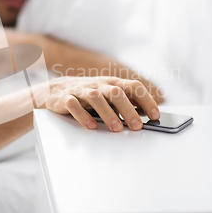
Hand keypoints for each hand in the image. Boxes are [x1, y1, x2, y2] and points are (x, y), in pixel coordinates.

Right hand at [45, 76, 159, 131]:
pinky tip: (91, 126)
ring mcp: (81, 91)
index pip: (133, 87)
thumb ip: (125, 103)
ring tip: (117, 129)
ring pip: (96, 98)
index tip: (155, 115)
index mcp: (112, 83)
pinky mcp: (65, 99)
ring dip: (108, 113)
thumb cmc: (87, 95)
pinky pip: (74, 105)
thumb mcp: (108, 96)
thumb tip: (146, 116)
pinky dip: (83, 115)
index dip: (146, 100)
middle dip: (128, 110)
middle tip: (137, 126)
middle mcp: (98, 85)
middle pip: (116, 92)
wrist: (56, 89)